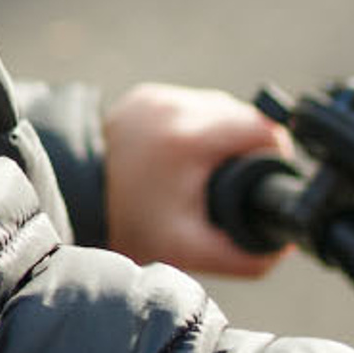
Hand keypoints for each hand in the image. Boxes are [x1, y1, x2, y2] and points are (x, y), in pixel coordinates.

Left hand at [102, 82, 293, 278]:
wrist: (73, 197)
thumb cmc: (127, 224)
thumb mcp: (188, 249)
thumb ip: (242, 255)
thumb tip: (281, 246)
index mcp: (190, 138)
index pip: (264, 127)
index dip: (277, 154)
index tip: (269, 178)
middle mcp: (177, 107)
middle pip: (244, 115)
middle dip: (250, 147)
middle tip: (238, 181)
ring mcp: (159, 98)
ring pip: (218, 108)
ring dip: (225, 134)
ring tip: (211, 170)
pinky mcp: (146, 97)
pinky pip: (189, 106)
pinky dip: (197, 127)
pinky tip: (187, 155)